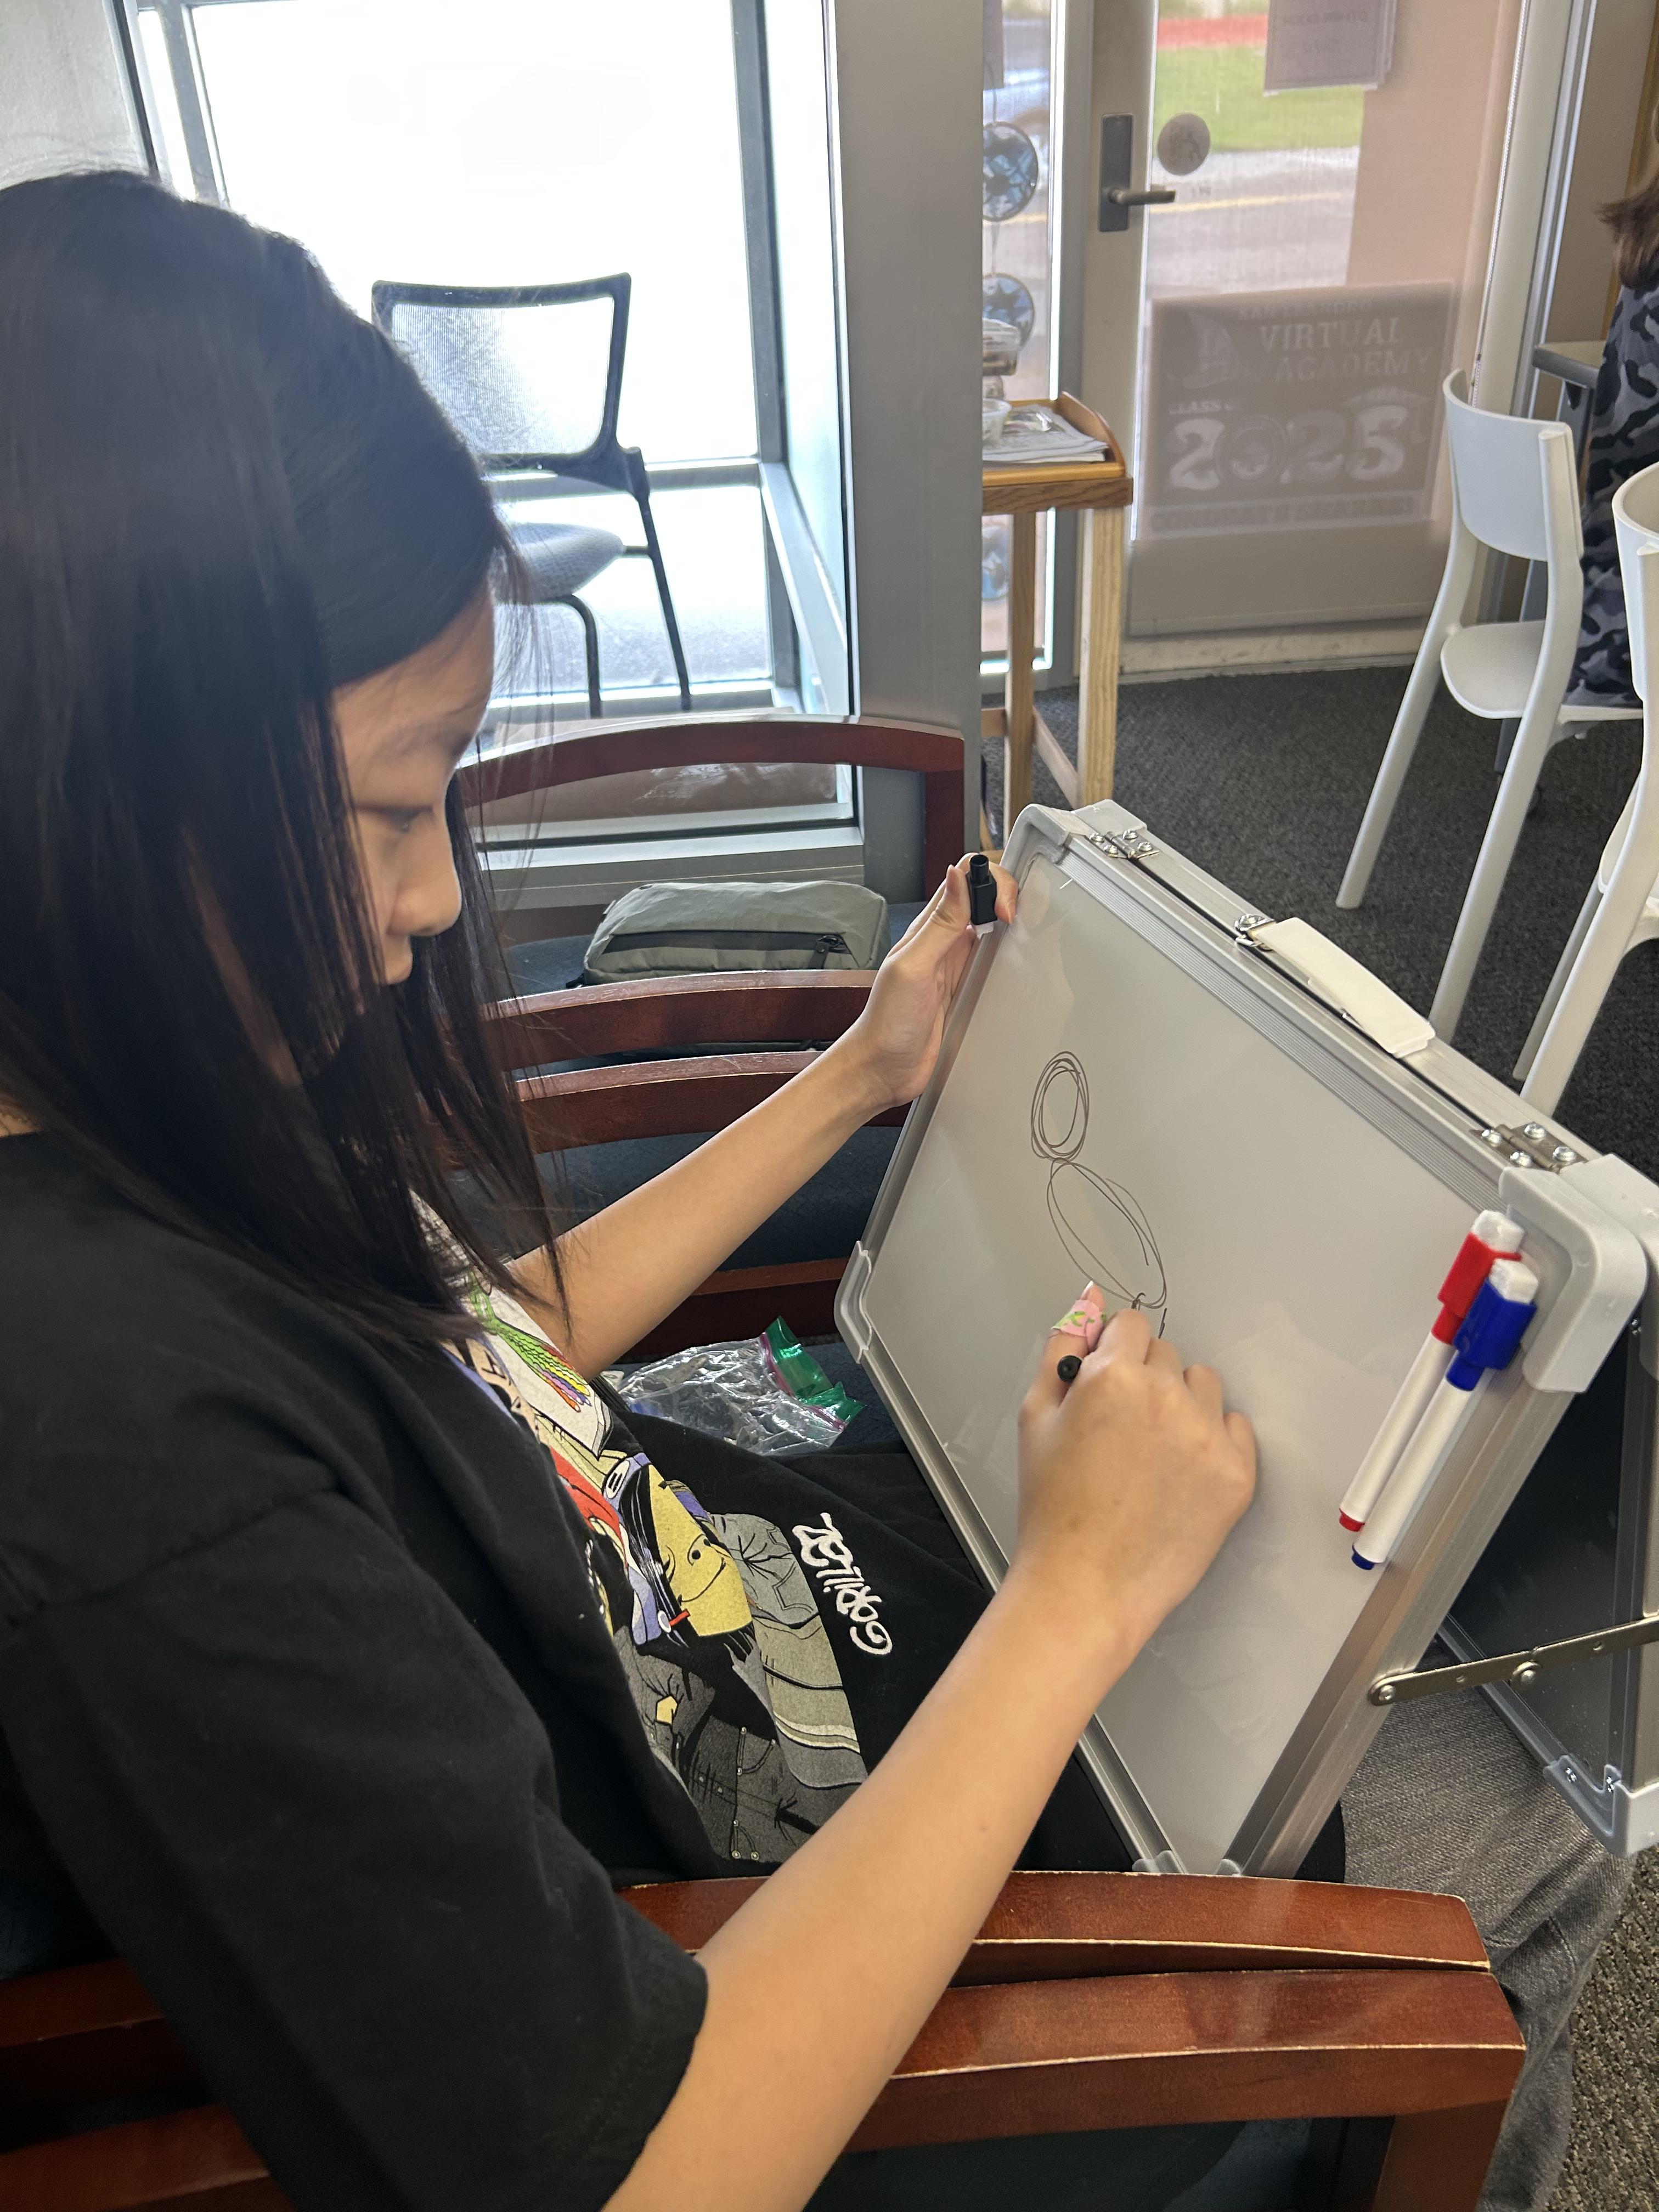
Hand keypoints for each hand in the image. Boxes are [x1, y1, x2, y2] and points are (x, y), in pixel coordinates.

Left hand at [830, 856, 1016, 1114]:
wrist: (882, 1069)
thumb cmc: (887, 1023)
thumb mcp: (913, 967)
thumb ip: (938, 924)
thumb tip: (957, 875)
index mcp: (928, 928)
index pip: (964, 880)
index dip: (990, 881)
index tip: (1003, 908)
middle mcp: (943, 943)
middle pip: (983, 899)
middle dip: (1007, 896)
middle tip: (1017, 918)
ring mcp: (956, 967)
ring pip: (991, 929)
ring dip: (1010, 925)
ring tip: (1025, 932)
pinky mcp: (966, 991)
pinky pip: (992, 964)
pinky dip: (1008, 958)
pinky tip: (1014, 965)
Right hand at [1006, 1296, 1256, 1668]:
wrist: (1086, 1585)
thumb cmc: (1053, 1507)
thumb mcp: (1036, 1418)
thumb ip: (1062, 1349)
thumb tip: (1089, 1300)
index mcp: (1113, 1376)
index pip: (1130, 1325)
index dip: (1113, 1354)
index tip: (1105, 1388)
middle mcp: (1166, 1395)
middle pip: (1166, 1354)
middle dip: (1144, 1379)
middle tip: (1119, 1433)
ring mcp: (1208, 1435)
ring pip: (1204, 1385)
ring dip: (1182, 1404)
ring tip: (1151, 1454)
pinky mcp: (1237, 1473)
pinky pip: (1235, 1426)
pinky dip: (1212, 1441)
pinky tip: (1179, 1475)